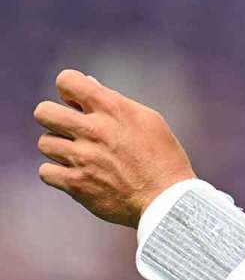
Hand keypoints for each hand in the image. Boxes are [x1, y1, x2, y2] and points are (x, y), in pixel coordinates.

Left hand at [33, 70, 195, 227]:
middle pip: (43, 112)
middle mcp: (93, 129)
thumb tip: (90, 84)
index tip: (78, 102)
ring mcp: (81, 157)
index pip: (68, 81)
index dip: (69, 89)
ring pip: (44, 143)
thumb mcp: (148, 119)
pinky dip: (57, 172)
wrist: (166, 198)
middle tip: (69, 128)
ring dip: (59, 147)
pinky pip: (45, 172)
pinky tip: (76, 173)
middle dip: (53, 117)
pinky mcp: (75, 183)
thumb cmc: (162, 156)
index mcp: (113, 108)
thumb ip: (115, 101)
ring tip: (78, 154)